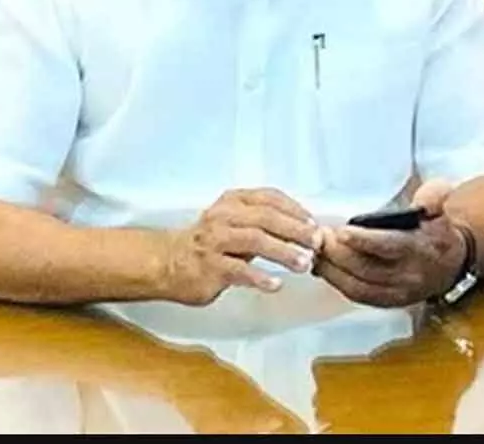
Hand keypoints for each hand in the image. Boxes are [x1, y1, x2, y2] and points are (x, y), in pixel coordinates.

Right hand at [163, 188, 321, 305]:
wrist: (167, 262)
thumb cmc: (208, 243)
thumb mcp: (234, 222)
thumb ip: (263, 222)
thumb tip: (304, 229)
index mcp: (233, 202)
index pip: (269, 197)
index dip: (295, 209)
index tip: (314, 223)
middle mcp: (224, 217)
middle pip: (266, 218)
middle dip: (295, 230)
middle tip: (316, 243)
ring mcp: (215, 241)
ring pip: (255, 241)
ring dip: (283, 252)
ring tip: (304, 263)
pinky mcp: (210, 267)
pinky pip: (239, 271)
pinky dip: (259, 277)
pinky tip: (275, 284)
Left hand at [314, 180, 465, 307]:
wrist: (452, 265)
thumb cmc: (438, 232)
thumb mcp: (440, 209)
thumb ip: (433, 197)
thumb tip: (425, 199)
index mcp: (421, 249)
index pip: (390, 246)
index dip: (364, 240)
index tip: (341, 230)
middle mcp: (409, 276)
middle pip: (366, 269)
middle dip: (337, 253)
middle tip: (319, 236)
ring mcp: (398, 293)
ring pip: (358, 286)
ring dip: (331, 270)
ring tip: (315, 251)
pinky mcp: (388, 302)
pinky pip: (358, 296)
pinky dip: (337, 282)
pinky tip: (322, 267)